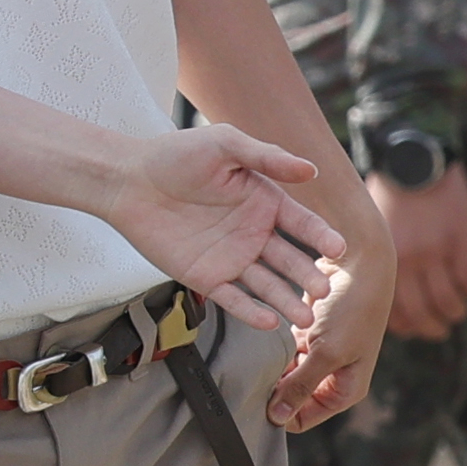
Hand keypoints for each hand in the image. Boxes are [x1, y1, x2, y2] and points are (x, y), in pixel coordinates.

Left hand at [106, 126, 343, 331]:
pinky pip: (233, 298)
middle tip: (322, 291)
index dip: (320, 235)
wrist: (128, 180)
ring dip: (286, 300)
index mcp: (262, 200)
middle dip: (307, 275)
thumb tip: (310, 168)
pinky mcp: (205, 277)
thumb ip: (267, 157)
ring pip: (267, 284)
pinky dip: (251, 311)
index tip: (338, 248)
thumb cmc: (175, 154)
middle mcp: (252, 232)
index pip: (300, 223)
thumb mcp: (224, 144)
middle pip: (288, 260)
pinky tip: (269, 321)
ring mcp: (230, 257)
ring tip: (304, 317)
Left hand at [266, 239, 393, 433]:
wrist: (360, 261)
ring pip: (286, 373)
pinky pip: (285, 351)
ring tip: (254, 359)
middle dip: (273, 390)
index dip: (280, 414)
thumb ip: (301, 386)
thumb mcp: (327, 353)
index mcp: (346, 391)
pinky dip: (274, 349)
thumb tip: (278, 418)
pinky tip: (261, 342)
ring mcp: (320, 354)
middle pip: (293, 397)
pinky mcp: (308, 333)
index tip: (255, 401)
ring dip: (272, 368)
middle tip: (250, 378)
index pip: (303, 418)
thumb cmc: (353, 309)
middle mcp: (334, 376)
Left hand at [371, 164, 466, 340]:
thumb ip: (378, 262)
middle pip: (424, 315)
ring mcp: (436, 252)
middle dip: (434, 328)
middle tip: (440, 329)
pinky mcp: (461, 239)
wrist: (410, 158)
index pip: (396, 313)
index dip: (408, 327)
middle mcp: (409, 262)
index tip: (415, 328)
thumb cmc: (388, 194)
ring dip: (456, 312)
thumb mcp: (373, 231)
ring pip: (450, 302)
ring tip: (457, 311)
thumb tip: (376, 295)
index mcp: (383, 262)